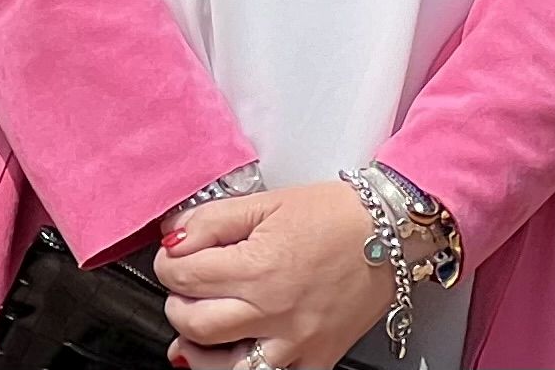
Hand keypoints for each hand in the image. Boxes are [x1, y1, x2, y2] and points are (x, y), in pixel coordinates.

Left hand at [156, 182, 392, 369]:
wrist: (388, 234)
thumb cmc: (333, 215)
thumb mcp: (265, 202)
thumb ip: (212, 220)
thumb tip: (174, 236)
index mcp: (258, 267)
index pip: (184, 276)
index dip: (166, 264)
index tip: (172, 258)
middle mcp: (275, 311)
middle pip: (197, 325)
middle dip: (176, 306)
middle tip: (183, 292)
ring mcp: (297, 341)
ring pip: (228, 368)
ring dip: (200, 352)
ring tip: (195, 336)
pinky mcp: (318, 358)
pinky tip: (238, 355)